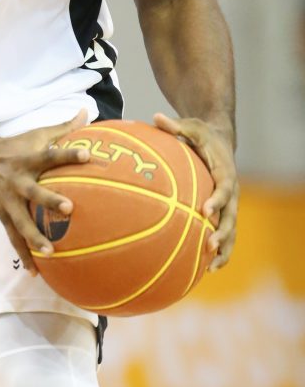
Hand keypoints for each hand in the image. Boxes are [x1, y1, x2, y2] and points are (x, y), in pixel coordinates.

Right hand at [0, 110, 90, 274]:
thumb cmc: (14, 146)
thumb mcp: (36, 134)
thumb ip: (63, 128)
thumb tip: (88, 112)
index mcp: (29, 159)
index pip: (51, 155)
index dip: (68, 154)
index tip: (88, 155)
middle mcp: (18, 180)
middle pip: (34, 192)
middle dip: (50, 200)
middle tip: (70, 208)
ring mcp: (8, 200)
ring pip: (20, 221)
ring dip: (34, 237)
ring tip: (51, 252)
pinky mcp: (1, 214)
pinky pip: (13, 237)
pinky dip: (24, 254)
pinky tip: (35, 272)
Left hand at [154, 112, 238, 269]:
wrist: (220, 141)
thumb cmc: (202, 134)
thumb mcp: (191, 126)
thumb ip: (175, 126)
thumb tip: (156, 117)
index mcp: (225, 171)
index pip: (224, 187)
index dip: (217, 199)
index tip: (205, 210)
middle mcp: (231, 191)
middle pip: (231, 215)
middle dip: (222, 232)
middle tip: (209, 245)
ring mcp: (229, 204)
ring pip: (231, 230)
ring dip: (224, 249)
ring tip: (211, 268)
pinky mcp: (223, 212)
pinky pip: (223, 234)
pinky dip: (218, 251)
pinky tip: (205, 269)